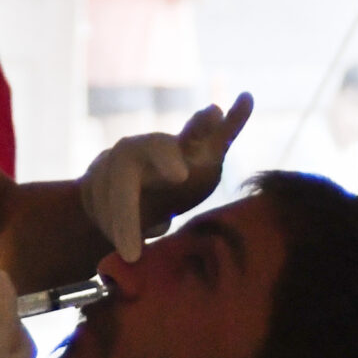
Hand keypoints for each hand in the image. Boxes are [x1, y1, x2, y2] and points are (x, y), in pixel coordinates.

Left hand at [78, 93, 254, 260]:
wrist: (123, 184)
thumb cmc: (117, 206)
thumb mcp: (112, 224)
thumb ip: (123, 234)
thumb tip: (133, 258)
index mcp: (116, 170)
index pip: (122, 196)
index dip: (126, 224)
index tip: (131, 255)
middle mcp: (146, 149)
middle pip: (155, 150)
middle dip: (166, 160)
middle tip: (180, 176)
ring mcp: (178, 148)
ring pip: (190, 136)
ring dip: (201, 126)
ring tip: (213, 114)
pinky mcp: (204, 150)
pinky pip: (221, 134)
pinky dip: (234, 119)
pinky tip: (246, 98)